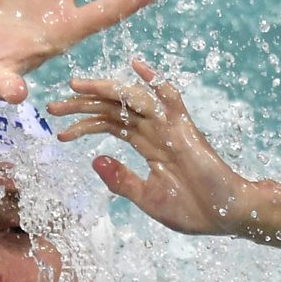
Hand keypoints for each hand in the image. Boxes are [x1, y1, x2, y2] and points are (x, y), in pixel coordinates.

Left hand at [47, 59, 251, 235]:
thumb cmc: (191, 208)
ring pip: (131, 100)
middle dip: (83, 105)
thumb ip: (121, 180)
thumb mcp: (146, 198)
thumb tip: (94, 160)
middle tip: (54, 105)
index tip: (59, 131)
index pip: (108, 125)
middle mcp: (155, 131)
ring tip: (77, 86)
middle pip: (113, 109)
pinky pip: (169, 99)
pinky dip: (154, 81)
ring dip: (104, 90)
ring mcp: (170, 127)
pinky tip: (137, 67)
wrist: (226, 215)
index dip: (84, 125)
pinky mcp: (186, 129)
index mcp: (145, 145)